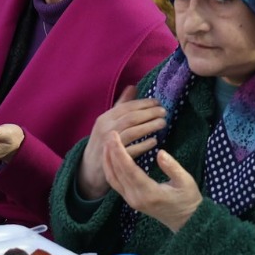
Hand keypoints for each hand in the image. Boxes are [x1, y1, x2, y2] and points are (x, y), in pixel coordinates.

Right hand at [76, 86, 166, 200]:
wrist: (90, 167)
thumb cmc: (103, 141)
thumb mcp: (108, 121)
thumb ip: (121, 105)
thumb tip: (133, 87)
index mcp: (104, 118)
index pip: (126, 107)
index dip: (143, 103)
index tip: (158, 102)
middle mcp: (106, 129)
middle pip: (131, 118)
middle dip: (149, 113)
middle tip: (164, 112)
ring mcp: (110, 144)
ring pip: (132, 132)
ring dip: (149, 126)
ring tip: (163, 123)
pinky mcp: (115, 159)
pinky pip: (132, 150)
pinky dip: (144, 145)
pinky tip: (155, 141)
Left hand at [101, 134, 201, 231]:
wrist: (186, 221)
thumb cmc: (188, 199)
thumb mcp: (186, 182)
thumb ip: (173, 168)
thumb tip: (160, 152)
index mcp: (150, 193)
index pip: (129, 170)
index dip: (120, 152)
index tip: (114, 137)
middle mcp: (136, 198)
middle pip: (118, 172)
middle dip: (112, 152)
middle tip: (110, 134)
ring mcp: (131, 200)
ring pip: (113, 178)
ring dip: (108, 160)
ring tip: (107, 142)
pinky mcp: (130, 200)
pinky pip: (114, 183)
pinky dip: (110, 169)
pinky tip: (110, 157)